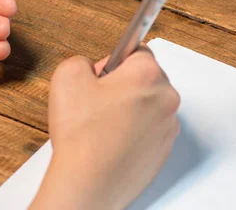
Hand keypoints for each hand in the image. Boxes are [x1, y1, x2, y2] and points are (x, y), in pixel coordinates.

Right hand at [31, 48, 180, 209]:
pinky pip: (149, 130)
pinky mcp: (164, 151)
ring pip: (149, 105)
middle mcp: (166, 98)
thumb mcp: (67, 75)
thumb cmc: (82, 137)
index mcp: (146, 74)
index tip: (102, 74)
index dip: (113, 61)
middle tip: (97, 100)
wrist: (89, 184)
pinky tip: (111, 141)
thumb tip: (90, 68)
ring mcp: (168, 127)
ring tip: (102, 125)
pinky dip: (133, 132)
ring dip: (130, 109)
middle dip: (123, 84)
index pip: (137, 50)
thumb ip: (82, 60)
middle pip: (146, 78)